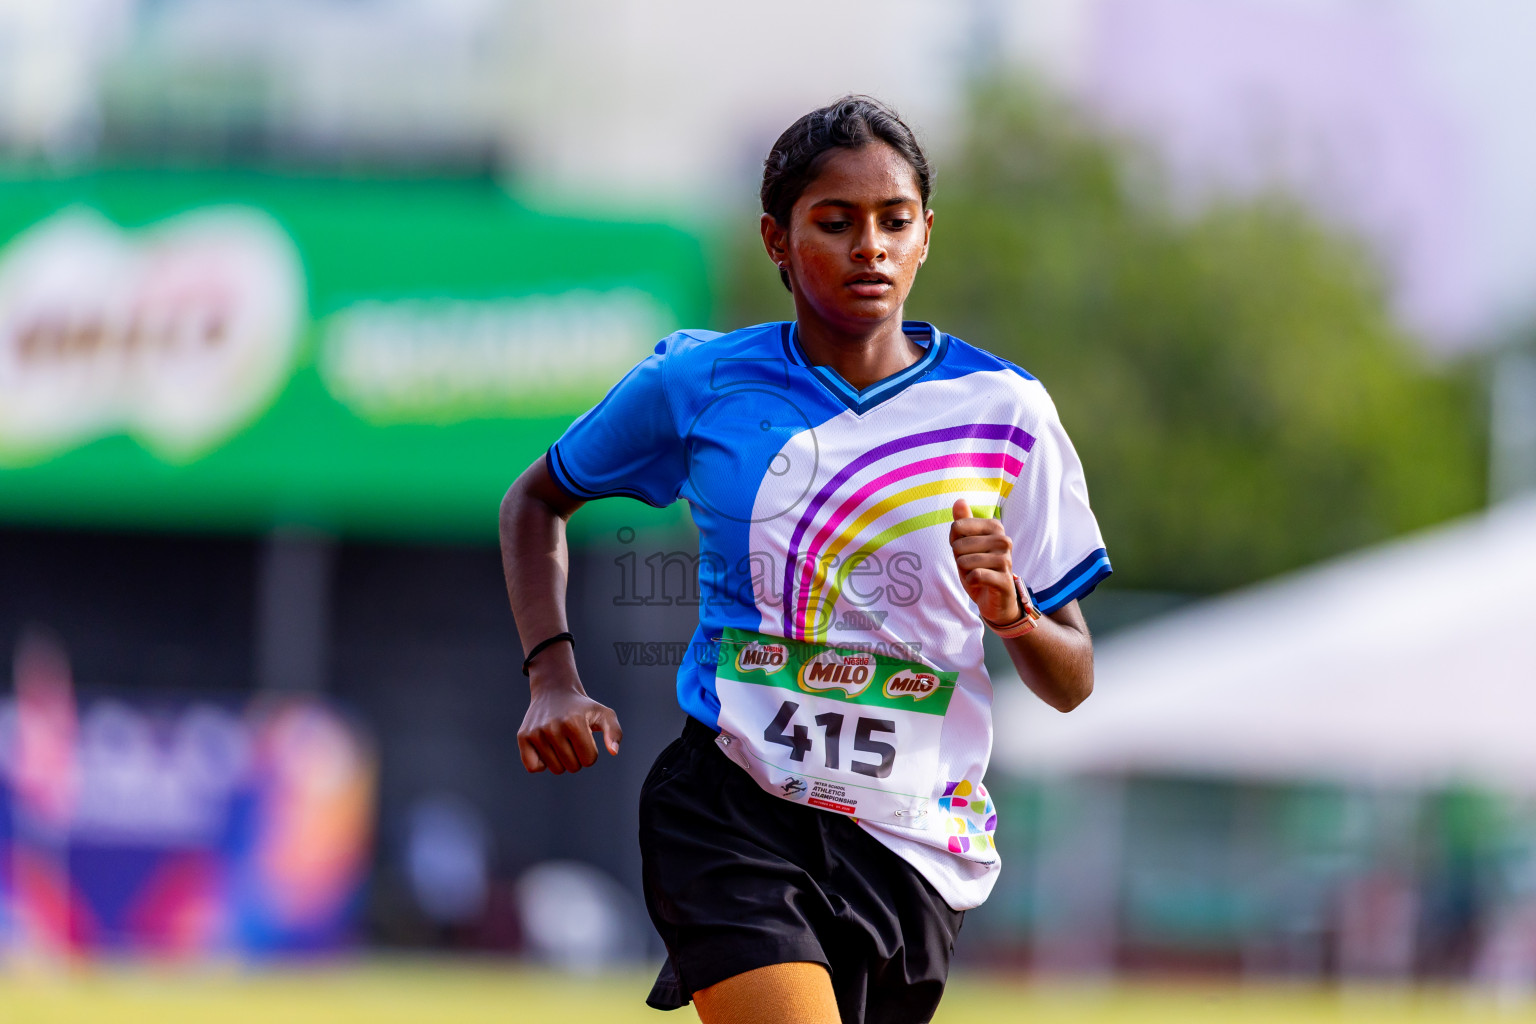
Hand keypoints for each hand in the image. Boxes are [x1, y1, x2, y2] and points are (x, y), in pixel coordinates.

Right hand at [517, 663, 622, 774]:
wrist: (555, 691)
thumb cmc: (582, 708)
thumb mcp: (604, 714)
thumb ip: (614, 732)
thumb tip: (613, 752)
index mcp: (574, 722)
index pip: (589, 760)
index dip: (591, 752)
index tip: (586, 738)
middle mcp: (553, 727)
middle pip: (572, 766)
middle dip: (577, 757)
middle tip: (572, 739)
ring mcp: (536, 732)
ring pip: (555, 769)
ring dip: (561, 760)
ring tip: (561, 741)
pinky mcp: (523, 736)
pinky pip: (533, 768)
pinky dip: (541, 764)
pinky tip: (547, 749)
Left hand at [949, 498, 1021, 626]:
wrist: (996, 600)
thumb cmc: (980, 568)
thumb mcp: (967, 544)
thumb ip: (963, 523)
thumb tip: (959, 500)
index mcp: (995, 527)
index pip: (957, 526)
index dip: (954, 542)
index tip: (966, 551)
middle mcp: (1004, 540)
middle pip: (959, 545)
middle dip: (960, 559)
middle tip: (972, 566)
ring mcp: (1006, 560)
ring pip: (965, 561)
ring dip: (965, 572)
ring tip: (977, 574)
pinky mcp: (1004, 579)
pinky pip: (975, 575)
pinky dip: (971, 581)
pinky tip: (980, 583)